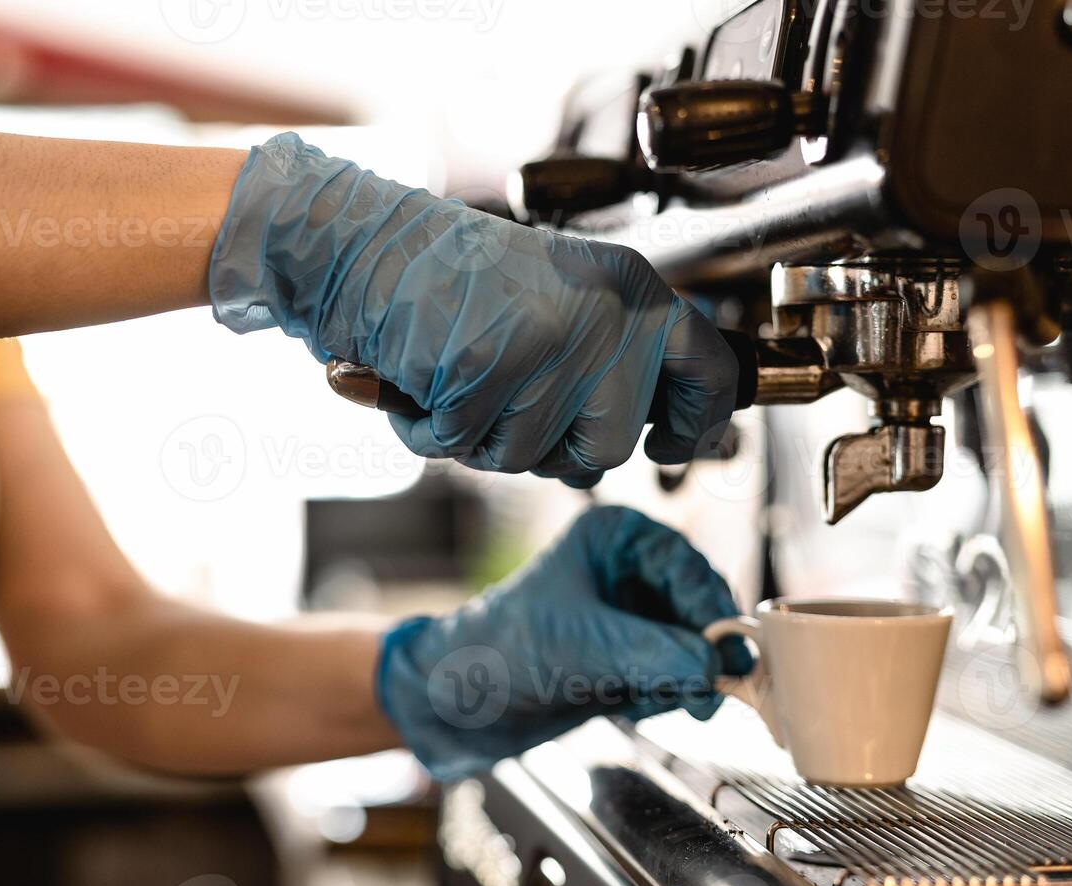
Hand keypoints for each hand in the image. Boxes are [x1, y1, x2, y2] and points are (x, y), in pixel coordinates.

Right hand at [209, 134, 738, 485]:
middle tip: (509, 399)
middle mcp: (602, 313)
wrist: (362, 242)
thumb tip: (674, 441)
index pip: (709, 371)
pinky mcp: (484, 374)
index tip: (673, 447)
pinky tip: (419, 377)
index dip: (698, 424)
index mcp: (631, 287)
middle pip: (612, 446)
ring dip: (484, 435)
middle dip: (557, 446)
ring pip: (532, 457)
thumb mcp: (565, 302)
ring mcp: (545, 345)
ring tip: (457, 372)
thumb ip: (620, 363)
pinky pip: (464, 447)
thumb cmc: (457, 282)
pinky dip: (430, 427)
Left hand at [374, 506, 751, 780]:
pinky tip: (631, 704)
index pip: (688, 567)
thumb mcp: (581, 646)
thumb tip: (714, 666)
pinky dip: (668, 696)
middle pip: (702, 608)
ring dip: (685, 679)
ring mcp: (636, 614)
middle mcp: (632, 569)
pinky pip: (678, 675)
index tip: (724, 655)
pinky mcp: (633, 656)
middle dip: (702, 653)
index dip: (711, 613)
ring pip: (695, 647)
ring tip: (651, 699)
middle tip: (705, 693)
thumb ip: (652, 654)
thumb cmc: (500, 649)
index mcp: (617, 537)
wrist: (458, 700)